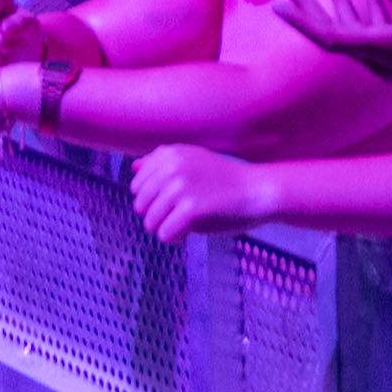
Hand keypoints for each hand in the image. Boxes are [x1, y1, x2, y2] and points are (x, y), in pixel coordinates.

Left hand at [130, 144, 273, 243]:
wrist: (257, 191)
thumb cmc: (224, 181)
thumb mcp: (192, 162)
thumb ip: (161, 164)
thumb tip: (134, 168)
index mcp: (170, 153)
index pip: (136, 186)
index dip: (153, 200)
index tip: (175, 200)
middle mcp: (171, 166)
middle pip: (140, 206)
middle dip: (157, 216)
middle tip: (181, 214)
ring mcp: (180, 186)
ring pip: (150, 223)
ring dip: (166, 228)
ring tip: (186, 222)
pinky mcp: (191, 208)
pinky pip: (165, 235)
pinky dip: (175, 238)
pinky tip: (190, 230)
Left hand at [270, 0, 391, 106]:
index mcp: (384, 50)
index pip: (331, 37)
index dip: (303, 21)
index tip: (278, 4)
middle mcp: (379, 57)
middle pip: (333, 31)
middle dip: (306, 7)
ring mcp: (390, 57)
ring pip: (353, 27)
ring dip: (338, 0)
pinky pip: (375, 28)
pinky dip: (368, 6)